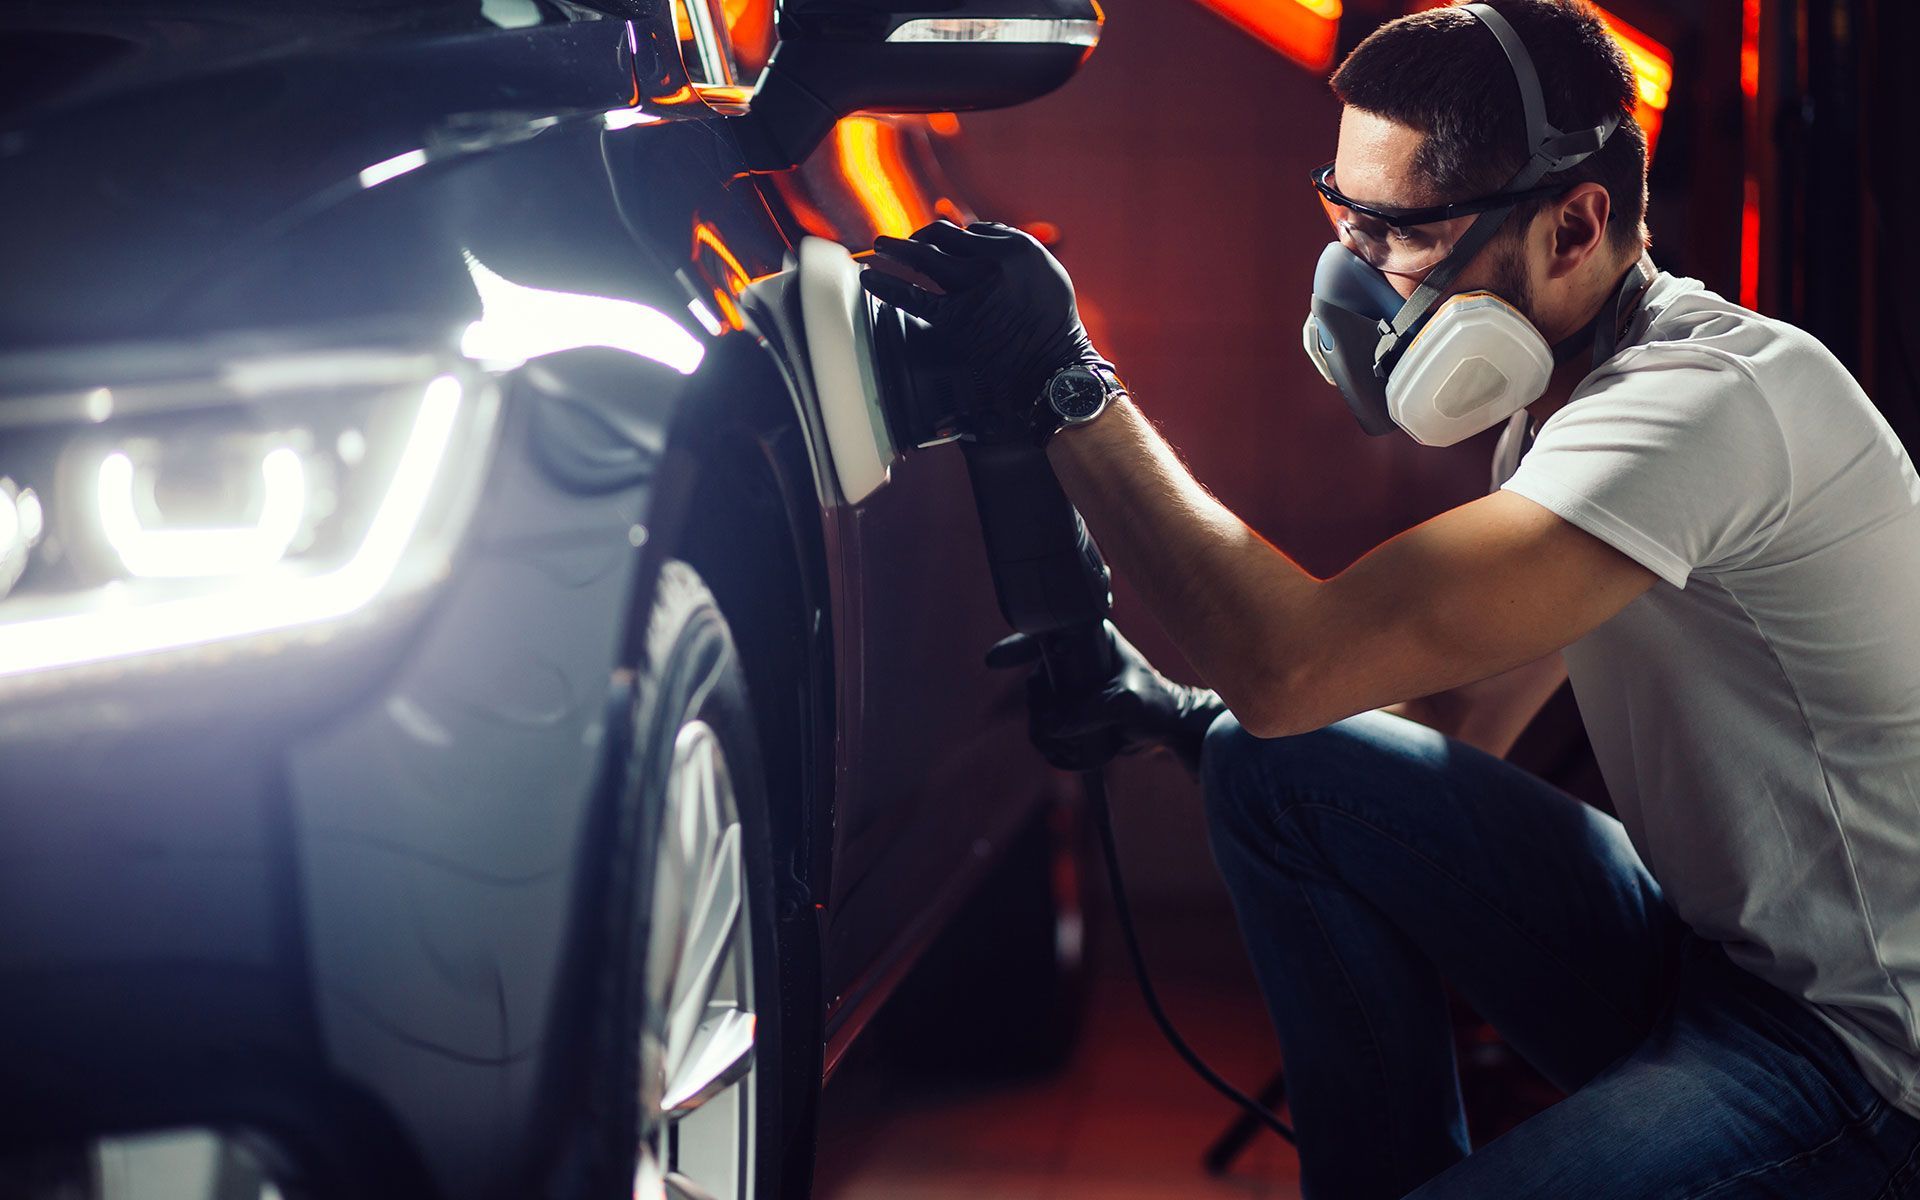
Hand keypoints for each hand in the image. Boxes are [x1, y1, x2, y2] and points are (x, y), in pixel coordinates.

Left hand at [862, 219, 1108, 442]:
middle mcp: (993, 260)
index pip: (974, 229)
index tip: (941, 245)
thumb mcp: (1046, 272)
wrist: (1054, 365)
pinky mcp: (955, 317)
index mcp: (1018, 246)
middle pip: (944, 235)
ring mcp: (972, 287)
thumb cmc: (1053, 322)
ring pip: (924, 256)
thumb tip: (977, 235)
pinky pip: (913, 295)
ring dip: (896, 249)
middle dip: (920, 236)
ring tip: (878, 246)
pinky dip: (887, 285)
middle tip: (904, 242)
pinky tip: (870, 279)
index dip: (954, 237)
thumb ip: (1015, 249)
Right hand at [987, 621, 1226, 775]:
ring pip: (1040, 701)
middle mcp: (1078, 656)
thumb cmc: (1157, 704)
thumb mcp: (1127, 704)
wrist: (1171, 729)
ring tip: (1056, 745)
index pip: (1048, 634)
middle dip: (1037, 703)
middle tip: (1047, 725)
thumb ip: (1092, 711)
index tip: (993, 661)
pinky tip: (1056, 750)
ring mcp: (1074, 682)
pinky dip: (1046, 735)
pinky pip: (1049, 718)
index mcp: (1092, 638)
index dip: (1017, 646)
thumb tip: (1052, 726)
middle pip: (1038, 676)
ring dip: (1041, 724)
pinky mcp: (1074, 706)